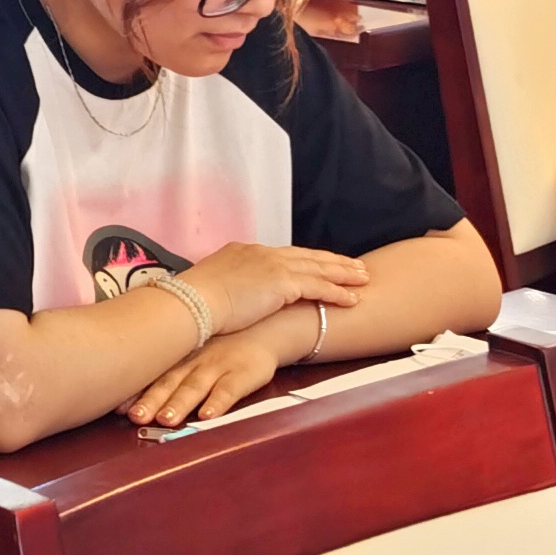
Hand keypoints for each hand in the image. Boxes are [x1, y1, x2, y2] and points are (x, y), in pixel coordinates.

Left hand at [126, 324, 288, 429]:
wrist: (263, 327)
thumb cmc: (220, 344)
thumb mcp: (192, 349)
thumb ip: (167, 368)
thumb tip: (128, 386)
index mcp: (178, 358)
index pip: (152, 375)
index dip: (135, 390)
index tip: (115, 406)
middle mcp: (193, 362)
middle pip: (169, 383)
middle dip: (151, 401)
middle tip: (135, 417)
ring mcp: (218, 366)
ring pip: (195, 387)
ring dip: (179, 403)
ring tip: (165, 419)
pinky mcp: (243, 373)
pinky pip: (229, 390)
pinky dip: (218, 403)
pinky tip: (207, 416)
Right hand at [181, 242, 368, 334]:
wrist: (192, 303)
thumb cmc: (194, 302)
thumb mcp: (212, 287)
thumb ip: (229, 288)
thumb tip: (230, 298)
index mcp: (245, 251)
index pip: (284, 254)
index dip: (306, 259)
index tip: (321, 263)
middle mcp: (263, 253)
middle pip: (307, 256)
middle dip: (333, 261)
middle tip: (354, 265)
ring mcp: (274, 266)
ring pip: (319, 268)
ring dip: (343, 274)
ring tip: (363, 278)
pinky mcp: (283, 284)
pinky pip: (319, 288)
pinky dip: (337, 293)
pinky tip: (352, 299)